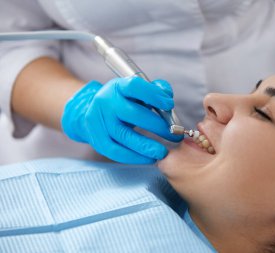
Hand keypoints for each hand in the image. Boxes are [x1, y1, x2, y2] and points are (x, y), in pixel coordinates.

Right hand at [61, 76, 182, 163]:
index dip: (153, 94)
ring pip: (124, 136)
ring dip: (147, 146)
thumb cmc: (123, 102)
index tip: (169, 105)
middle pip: (133, 114)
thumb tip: (167, 96)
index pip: (135, 86)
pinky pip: (116, 152)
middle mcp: (106, 102)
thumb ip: (156, 90)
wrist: (92, 112)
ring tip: (162, 152)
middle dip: (157, 126)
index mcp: (118, 86)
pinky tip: (149, 159)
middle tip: (174, 135)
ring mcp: (99, 121)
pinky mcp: (97, 140)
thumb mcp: (137, 91)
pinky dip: (135, 157)